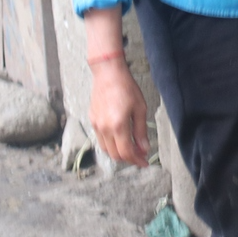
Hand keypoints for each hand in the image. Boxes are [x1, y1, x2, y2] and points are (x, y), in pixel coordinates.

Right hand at [84, 7, 148, 167]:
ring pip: (106, 149)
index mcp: (118, 125)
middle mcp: (104, 128)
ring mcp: (96, 125)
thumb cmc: (127, 88)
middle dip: (129, 158)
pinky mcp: (92, 120)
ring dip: (119, 153)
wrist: (108, 74)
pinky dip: (111, 144)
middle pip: (115, 154)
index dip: (137, 160)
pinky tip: (121, 139)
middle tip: (140, 156)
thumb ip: (141, 131)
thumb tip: (144, 149)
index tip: (145, 163)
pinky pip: (101, 139)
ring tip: (132, 148)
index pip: (126, 152)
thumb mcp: (140, 109)